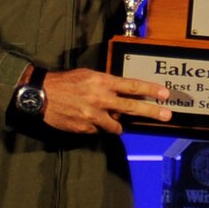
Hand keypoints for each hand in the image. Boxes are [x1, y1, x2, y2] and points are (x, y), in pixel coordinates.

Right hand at [39, 68, 170, 135]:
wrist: (41, 95)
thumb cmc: (65, 83)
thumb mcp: (88, 76)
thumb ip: (106, 86)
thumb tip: (122, 98)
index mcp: (102, 82)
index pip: (132, 86)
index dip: (150, 90)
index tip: (165, 94)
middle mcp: (100, 99)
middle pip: (132, 107)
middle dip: (152, 112)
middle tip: (167, 115)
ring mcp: (93, 115)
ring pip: (116, 125)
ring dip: (116, 124)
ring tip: (106, 118)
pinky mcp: (85, 128)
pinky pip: (98, 131)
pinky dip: (97, 126)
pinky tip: (86, 119)